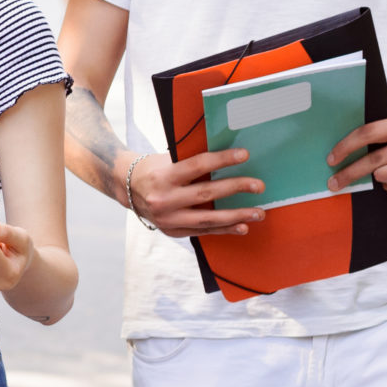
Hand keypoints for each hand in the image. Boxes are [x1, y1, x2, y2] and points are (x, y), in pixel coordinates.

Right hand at [129, 148, 267, 236]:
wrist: (127, 188)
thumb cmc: (153, 168)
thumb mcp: (167, 160)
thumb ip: (192, 163)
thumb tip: (228, 158)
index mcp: (163, 176)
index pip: (197, 165)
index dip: (222, 160)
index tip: (244, 155)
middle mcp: (164, 199)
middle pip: (206, 194)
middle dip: (235, 188)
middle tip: (258, 185)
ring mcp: (167, 219)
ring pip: (207, 219)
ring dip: (236, 216)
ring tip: (258, 213)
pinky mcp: (172, 231)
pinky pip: (203, 232)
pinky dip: (224, 229)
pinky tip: (242, 226)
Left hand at [328, 116, 386, 195]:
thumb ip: (382, 135)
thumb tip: (346, 150)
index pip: (368, 133)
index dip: (346, 146)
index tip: (332, 158)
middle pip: (373, 160)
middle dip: (349, 172)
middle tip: (334, 182)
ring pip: (382, 176)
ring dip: (378, 176)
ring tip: (386, 172)